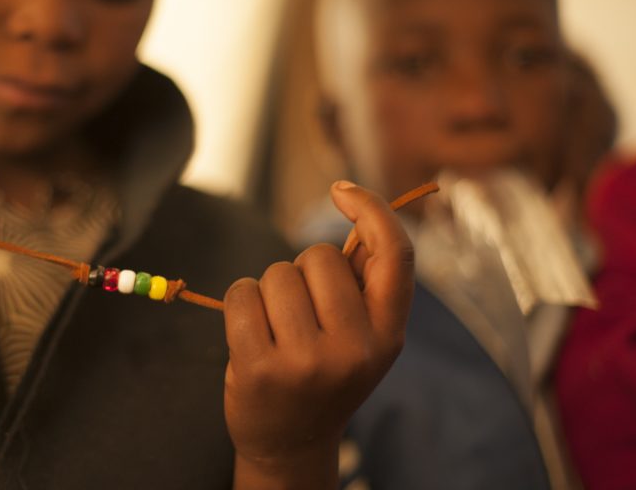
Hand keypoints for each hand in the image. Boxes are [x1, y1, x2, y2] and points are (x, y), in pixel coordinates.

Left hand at [224, 181, 413, 488]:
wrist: (290, 443)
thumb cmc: (323, 375)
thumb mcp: (362, 338)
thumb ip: (362, 284)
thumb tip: (356, 205)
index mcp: (388, 334)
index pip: (395, 253)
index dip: (372, 209)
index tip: (341, 191)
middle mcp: (355, 348)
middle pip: (319, 257)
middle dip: (301, 270)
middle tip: (300, 314)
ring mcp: (307, 361)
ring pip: (277, 274)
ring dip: (267, 290)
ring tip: (276, 329)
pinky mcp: (259, 368)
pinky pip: (242, 294)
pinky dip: (239, 302)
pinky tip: (249, 332)